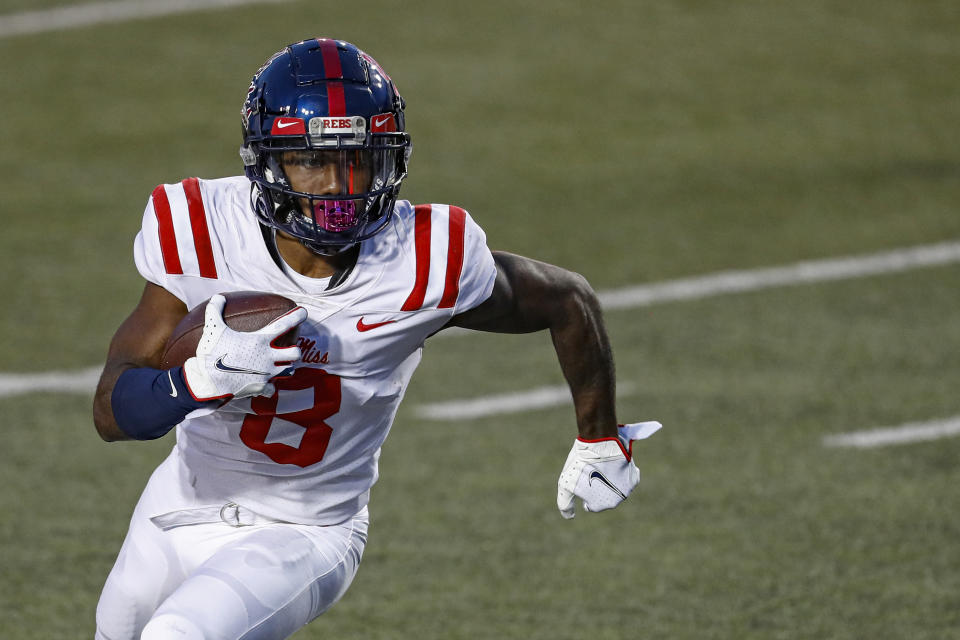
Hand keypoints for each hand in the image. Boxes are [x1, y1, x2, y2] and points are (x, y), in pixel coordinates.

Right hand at [182, 294, 305, 400]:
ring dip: (287, 367)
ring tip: (281, 365)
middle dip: (295, 350)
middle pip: (295, 353)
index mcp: (260, 340)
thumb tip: (217, 296)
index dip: (296, 317)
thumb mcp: (212, 328)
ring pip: (289, 371)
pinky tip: (265, 385)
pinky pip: (272, 389)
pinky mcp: (261, 388)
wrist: (207, 381)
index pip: (284, 325)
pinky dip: (269, 387)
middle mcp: (268, 357)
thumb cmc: (211, 353)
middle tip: (289, 349)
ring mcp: (266, 374)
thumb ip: (215, 311)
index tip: (304, 312)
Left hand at [557, 421, 661, 518]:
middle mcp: (614, 502)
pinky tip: (614, 466)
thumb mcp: (565, 483)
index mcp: (598, 505)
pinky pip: (628, 480)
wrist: (600, 444)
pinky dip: (623, 475)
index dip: (586, 491)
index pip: (591, 504)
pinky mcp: (633, 479)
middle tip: (593, 471)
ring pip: (617, 489)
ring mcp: (626, 491)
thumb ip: (565, 503)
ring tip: (603, 467)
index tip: (584, 478)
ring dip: (611, 481)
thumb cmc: (581, 463)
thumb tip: (569, 516)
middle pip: (605, 497)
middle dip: (599, 487)